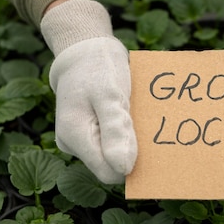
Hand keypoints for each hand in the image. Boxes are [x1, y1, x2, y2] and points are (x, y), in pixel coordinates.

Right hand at [41, 0, 136, 183]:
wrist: (84, 50)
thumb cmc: (97, 69)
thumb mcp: (110, 95)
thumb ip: (115, 131)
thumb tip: (124, 169)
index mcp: (75, 137)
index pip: (109, 173)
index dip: (132, 164)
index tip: (149, 145)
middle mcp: (74, 144)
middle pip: (112, 165)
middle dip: (132, 151)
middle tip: (145, 126)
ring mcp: (80, 140)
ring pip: (112, 154)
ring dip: (130, 140)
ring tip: (137, 117)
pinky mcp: (88, 133)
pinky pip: (111, 142)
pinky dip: (125, 132)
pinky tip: (132, 115)